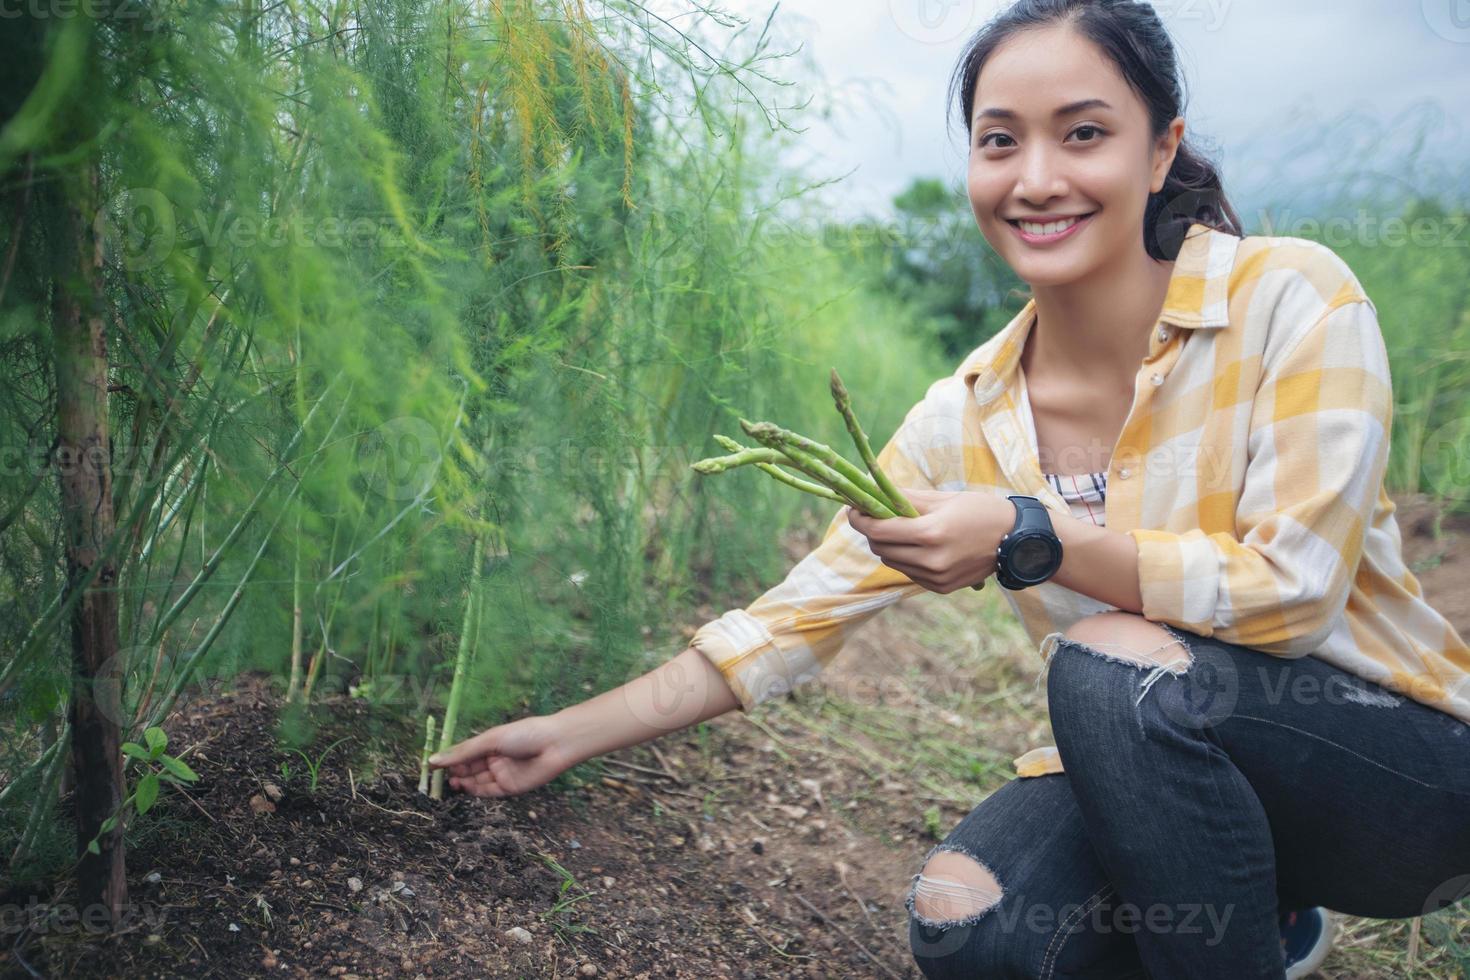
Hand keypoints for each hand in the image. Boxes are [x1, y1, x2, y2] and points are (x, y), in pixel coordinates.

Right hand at [426, 714, 569, 797]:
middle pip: (469, 769)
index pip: (465, 753)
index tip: (432, 766)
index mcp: (490, 743)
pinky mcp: (510, 788)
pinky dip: (475, 791)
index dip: (449, 760)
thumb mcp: (490, 740)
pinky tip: (464, 788)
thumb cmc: (524, 734)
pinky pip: (489, 792)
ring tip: (450, 783)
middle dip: (454, 773)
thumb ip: (463, 752)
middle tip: (438, 778)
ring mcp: (502, 774)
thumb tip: (435, 759)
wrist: (555, 745)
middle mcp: (494, 759)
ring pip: (477, 782)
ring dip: (463, 783)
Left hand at [844, 488, 1013, 594]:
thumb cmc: (981, 511)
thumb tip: (874, 490)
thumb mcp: (943, 499)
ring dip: (888, 546)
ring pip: (892, 562)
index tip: (853, 510)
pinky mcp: (941, 588)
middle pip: (880, 548)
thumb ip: (906, 498)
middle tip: (875, 517)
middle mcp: (931, 560)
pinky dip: (906, 559)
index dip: (860, 520)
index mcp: (931, 533)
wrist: (1016, 541)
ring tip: (900, 530)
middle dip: (872, 532)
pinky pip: (909, 573)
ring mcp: (936, 578)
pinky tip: (919, 547)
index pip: (879, 531)